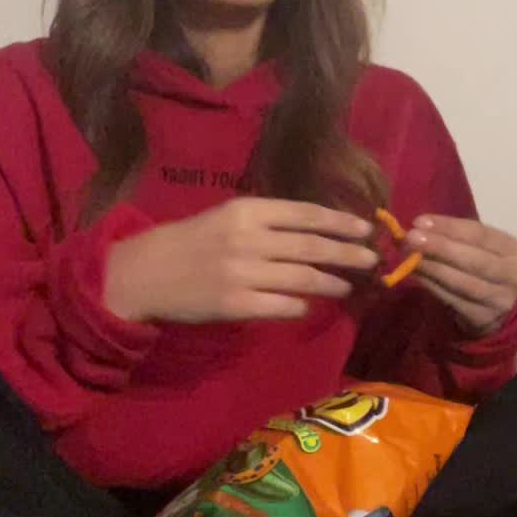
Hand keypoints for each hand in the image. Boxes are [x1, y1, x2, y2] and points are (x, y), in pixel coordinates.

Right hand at [103, 197, 378, 324]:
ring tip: (348, 284)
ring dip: (331, 282)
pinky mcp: (236, 305)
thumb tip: (316, 231)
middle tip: (373, 259)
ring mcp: (243, 274)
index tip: (365, 228)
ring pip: (303, 279)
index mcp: (246, 211)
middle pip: (311, 247)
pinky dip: (301, 306)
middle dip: (347, 253)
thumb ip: (267, 222)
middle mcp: (248, 239)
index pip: (305, 214)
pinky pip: (282, 306)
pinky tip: (310, 305)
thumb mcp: (226, 217)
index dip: (339, 222)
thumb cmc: (190, 241)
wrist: (144, 273)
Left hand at [404, 214, 516, 334]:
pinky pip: (455, 301)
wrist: (497, 311)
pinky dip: (434, 287)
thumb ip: (453, 238)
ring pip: (464, 283)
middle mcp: (513, 274)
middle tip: (411, 238)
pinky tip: (418, 276)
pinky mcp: (485, 318)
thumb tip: (417, 228)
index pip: (480, 233)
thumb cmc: (481, 270)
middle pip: (475, 259)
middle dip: (440, 247)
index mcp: (512, 248)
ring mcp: (501, 299)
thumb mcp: (476, 249)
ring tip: (411, 258)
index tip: (420, 221)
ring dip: (434, 269)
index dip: (449, 227)